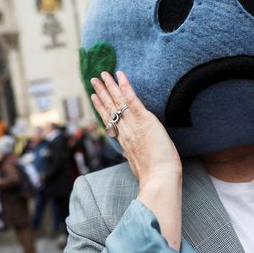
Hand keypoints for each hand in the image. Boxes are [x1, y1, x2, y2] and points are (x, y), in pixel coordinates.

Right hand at [90, 71, 181, 187]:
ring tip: (102, 74)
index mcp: (124, 140)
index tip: (94, 97)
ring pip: (118, 101)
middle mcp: (125, 130)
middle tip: (94, 80)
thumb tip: (125, 153)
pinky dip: (125, 86)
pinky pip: (131, 99)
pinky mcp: (144, 120)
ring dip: (109, 85)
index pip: (110, 120)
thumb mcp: (138, 164)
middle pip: (110, 107)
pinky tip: (119, 75)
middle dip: (101, 92)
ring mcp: (133, 124)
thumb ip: (131, 156)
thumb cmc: (154, 175)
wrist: (160, 178)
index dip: (101, 107)